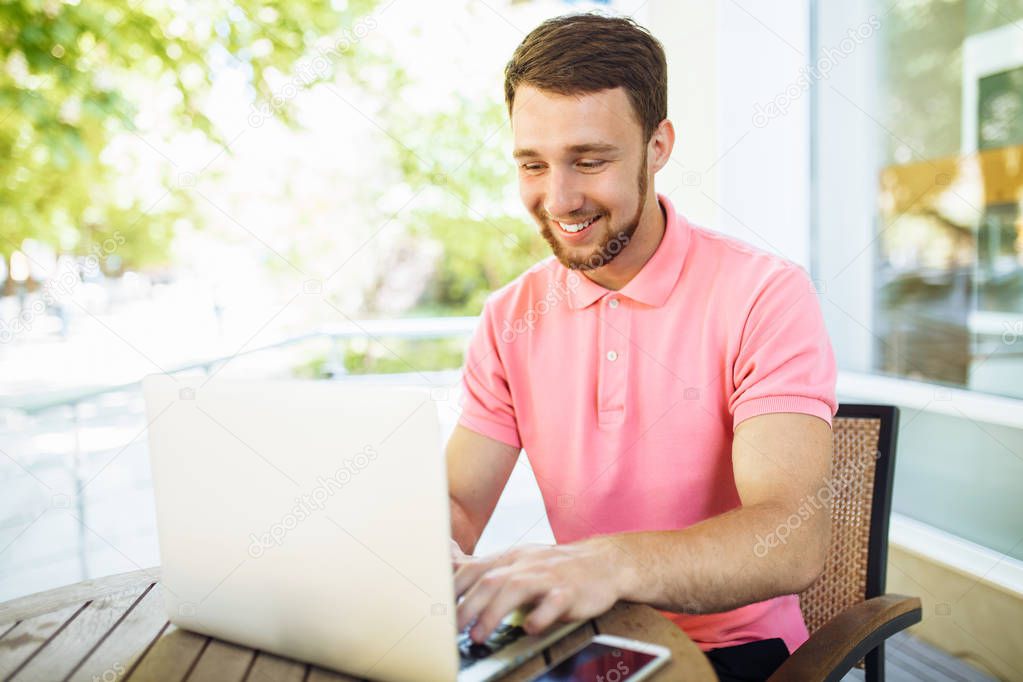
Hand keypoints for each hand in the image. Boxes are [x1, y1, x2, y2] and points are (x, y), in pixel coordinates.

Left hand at [454, 538, 627, 643]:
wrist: (604, 562)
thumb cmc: (555, 567)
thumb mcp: (518, 562)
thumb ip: (486, 568)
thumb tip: (449, 568)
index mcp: (510, 558)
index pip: (474, 568)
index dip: (453, 588)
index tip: (437, 610)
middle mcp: (525, 564)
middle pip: (490, 580)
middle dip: (467, 606)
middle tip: (452, 630)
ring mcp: (548, 576)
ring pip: (516, 588)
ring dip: (494, 613)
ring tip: (479, 635)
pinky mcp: (570, 591)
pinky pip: (554, 601)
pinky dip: (540, 615)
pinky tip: (529, 628)